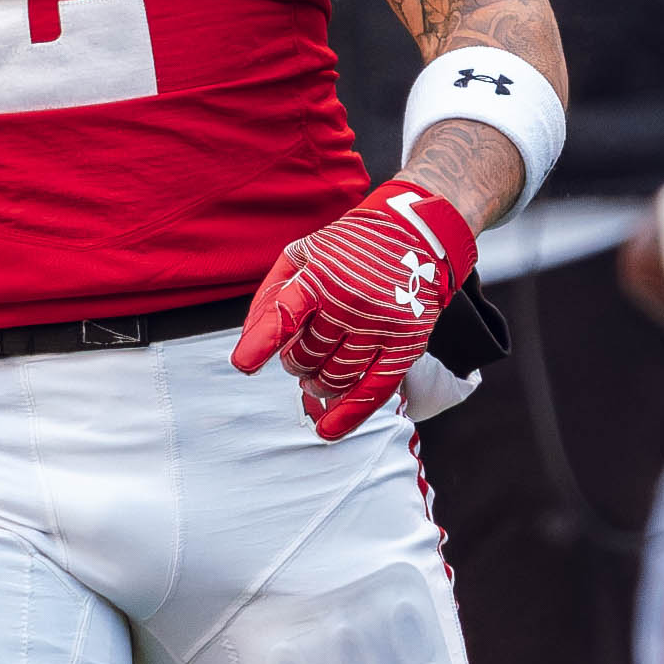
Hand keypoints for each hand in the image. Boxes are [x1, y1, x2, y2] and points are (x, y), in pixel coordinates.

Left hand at [230, 178, 476, 441]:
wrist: (419, 234)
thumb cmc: (352, 246)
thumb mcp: (304, 254)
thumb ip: (272, 295)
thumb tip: (250, 344)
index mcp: (322, 275)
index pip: (285, 315)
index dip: (261, 343)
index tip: (244, 365)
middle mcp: (352, 302)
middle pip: (306, 357)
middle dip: (296, 361)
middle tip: (303, 350)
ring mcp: (381, 326)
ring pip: (334, 378)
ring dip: (318, 383)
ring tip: (319, 371)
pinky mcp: (406, 344)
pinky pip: (373, 391)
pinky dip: (349, 415)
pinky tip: (329, 430)